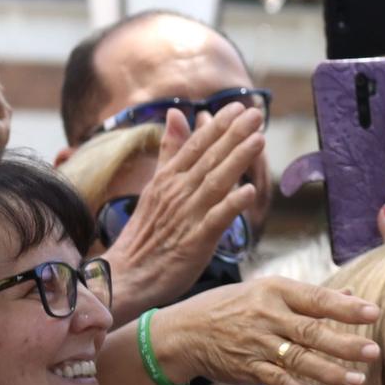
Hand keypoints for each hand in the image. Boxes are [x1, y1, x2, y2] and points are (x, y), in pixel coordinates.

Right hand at [102, 105, 264, 321]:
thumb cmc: (145, 234)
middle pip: (208, 158)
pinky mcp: (194, 241)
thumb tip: (176, 113)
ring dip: (237, 160)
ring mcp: (186, 216)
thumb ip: (170, 150)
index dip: (218, 125)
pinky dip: (231, 204)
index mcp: (167, 179)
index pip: (195, 146)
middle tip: (255, 114)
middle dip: (233, 134)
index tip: (238, 107)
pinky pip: (215, 219)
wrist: (125, 277)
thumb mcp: (155, 185)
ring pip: (215, 183)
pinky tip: (249, 191)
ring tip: (259, 140)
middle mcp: (177, 193)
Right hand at [149, 274, 380, 384]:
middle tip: (373, 351)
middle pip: (311, 331)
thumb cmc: (232, 306)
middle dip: (344, 343)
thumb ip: (310, 296)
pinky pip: (280, 384)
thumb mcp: (266, 290)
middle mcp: (267, 316)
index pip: (316, 298)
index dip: (345, 307)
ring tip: (358, 381)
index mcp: (275, 290)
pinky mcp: (248, 369)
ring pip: (299, 360)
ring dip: (330, 372)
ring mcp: (257, 345)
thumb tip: (351, 292)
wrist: (184, 332)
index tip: (374, 313)